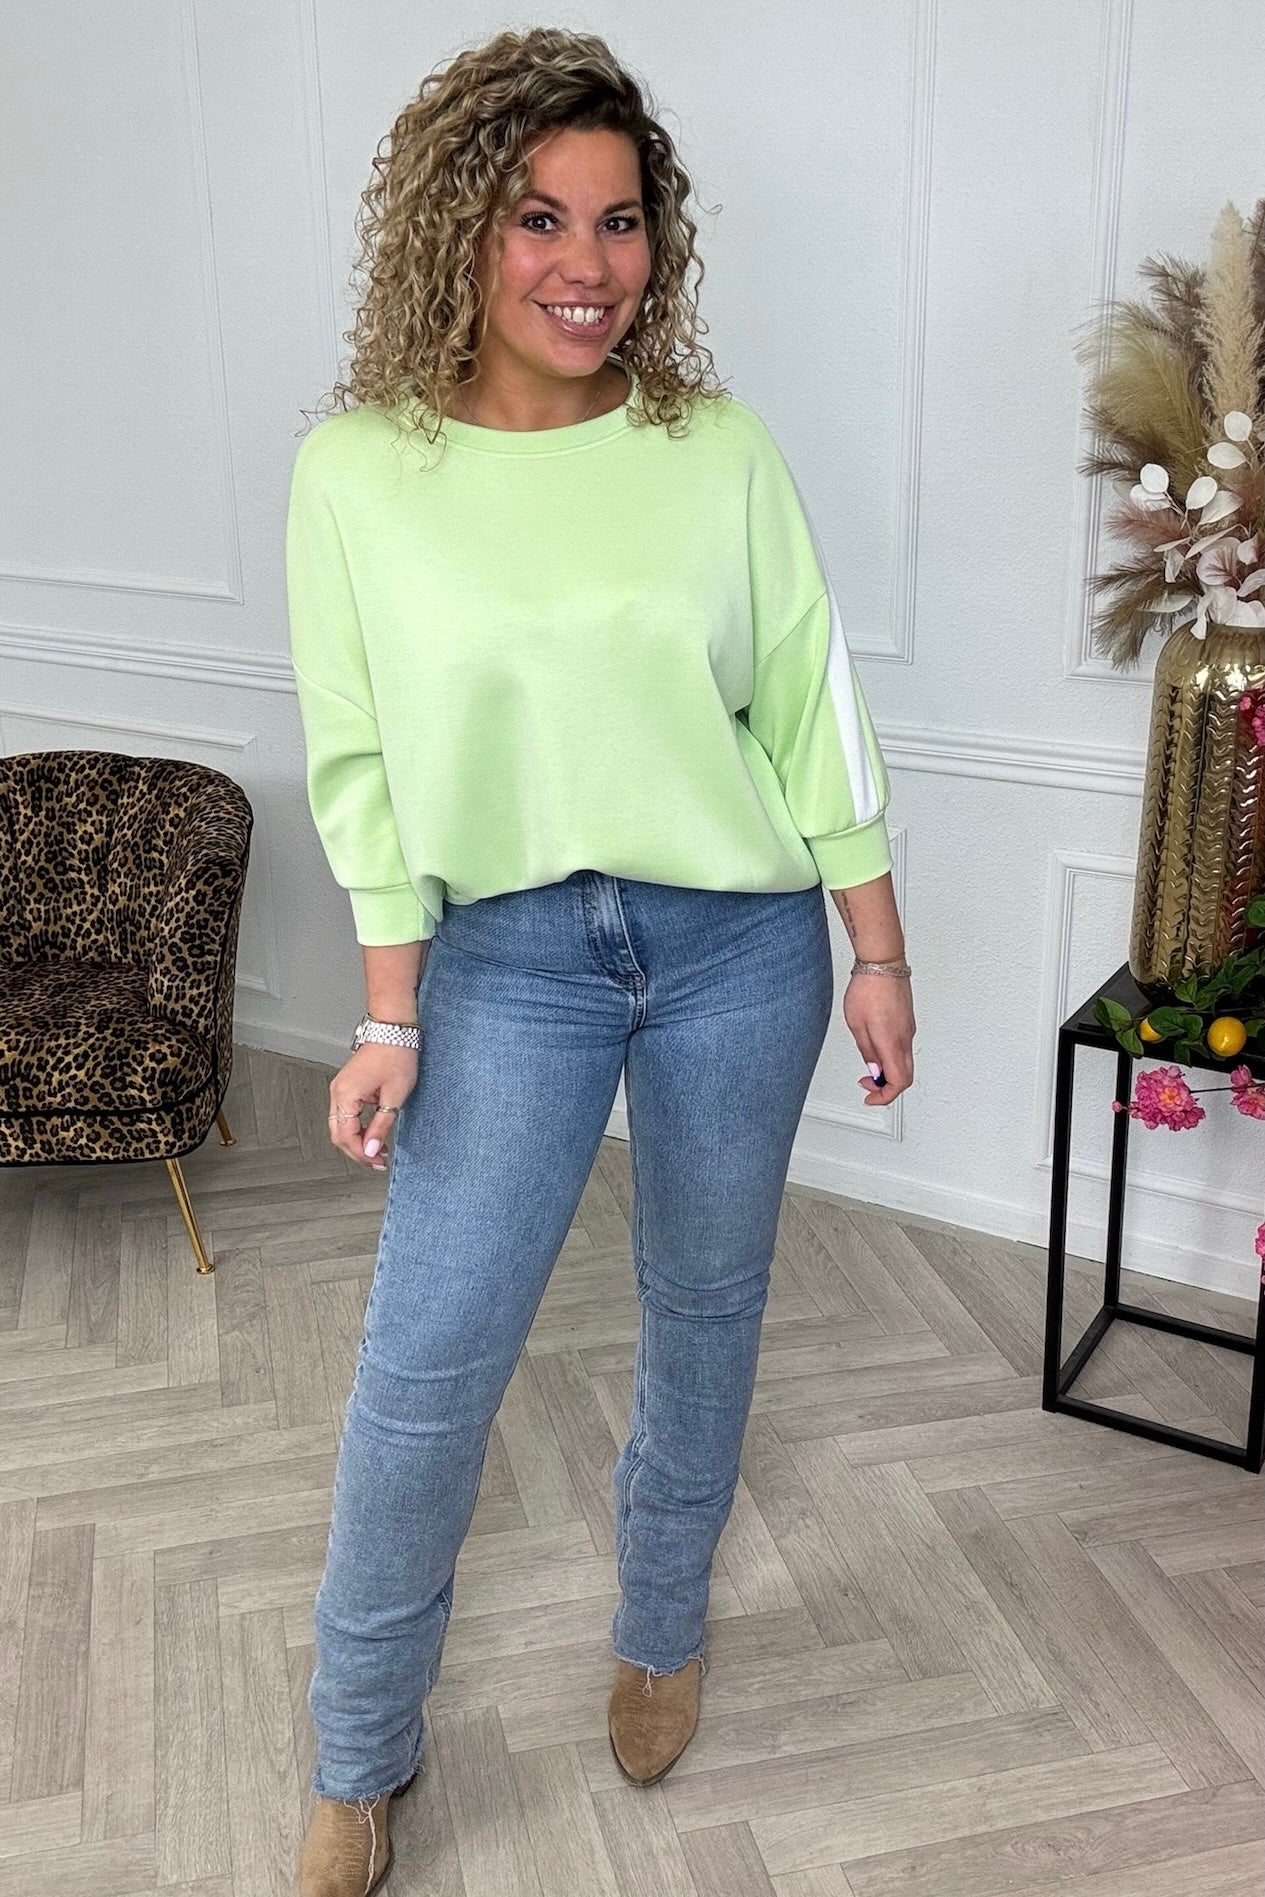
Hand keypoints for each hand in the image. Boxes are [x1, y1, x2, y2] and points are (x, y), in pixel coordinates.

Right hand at [328, 1045, 418, 1170]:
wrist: (393, 1030)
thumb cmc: (396, 1054)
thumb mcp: (394, 1096)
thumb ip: (381, 1125)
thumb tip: (372, 1149)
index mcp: (346, 1095)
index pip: (347, 1137)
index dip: (362, 1154)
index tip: (378, 1162)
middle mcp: (338, 1092)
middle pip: (338, 1134)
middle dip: (358, 1151)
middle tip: (378, 1161)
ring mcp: (340, 1089)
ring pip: (340, 1126)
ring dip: (357, 1140)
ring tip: (378, 1150)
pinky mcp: (347, 1086)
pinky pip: (345, 1114)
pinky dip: (356, 1127)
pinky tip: (372, 1133)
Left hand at [843, 972, 914, 1105]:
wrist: (882, 964)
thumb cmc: (868, 988)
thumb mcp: (856, 1025)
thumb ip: (867, 1051)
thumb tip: (874, 1070)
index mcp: (892, 1042)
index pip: (898, 1082)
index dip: (884, 1096)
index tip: (870, 1097)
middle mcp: (905, 1039)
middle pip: (905, 1076)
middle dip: (886, 1087)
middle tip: (867, 1085)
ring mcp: (909, 1030)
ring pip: (905, 1063)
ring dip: (889, 1072)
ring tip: (869, 1067)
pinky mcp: (907, 1022)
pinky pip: (904, 1049)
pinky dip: (891, 1058)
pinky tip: (877, 1050)